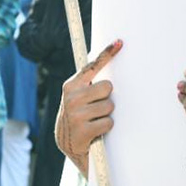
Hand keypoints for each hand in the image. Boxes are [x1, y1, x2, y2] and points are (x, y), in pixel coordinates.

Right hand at [55, 39, 122, 175]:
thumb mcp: (76, 96)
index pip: (92, 66)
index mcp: (71, 85)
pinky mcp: (83, 130)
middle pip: (107, 87)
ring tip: (94, 119)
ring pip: (110, 106)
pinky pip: (108, 122)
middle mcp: (71, 97)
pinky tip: (95, 130)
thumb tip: (101, 57)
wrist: (66, 142)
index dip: (107, 54)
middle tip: (96, 107)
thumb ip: (87, 81)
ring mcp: (76, 114)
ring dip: (106, 114)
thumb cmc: (78, 114)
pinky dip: (105, 127)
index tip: (119, 42)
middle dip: (106, 98)